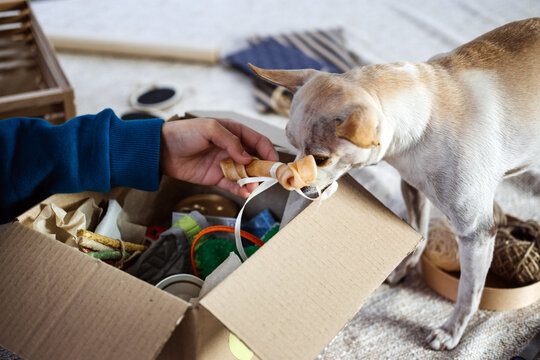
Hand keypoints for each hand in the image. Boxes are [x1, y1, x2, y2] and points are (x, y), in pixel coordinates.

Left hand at [160, 118, 278, 196]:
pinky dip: (241, 190)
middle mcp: (232, 148)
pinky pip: (233, 185)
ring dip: (253, 181)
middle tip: (269, 178)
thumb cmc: (185, 133)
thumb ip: (231, 141)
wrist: (162, 149)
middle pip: (255, 159)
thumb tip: (248, 157)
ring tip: (254, 187)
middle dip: (263, 169)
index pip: (258, 141)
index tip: (274, 162)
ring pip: (246, 174)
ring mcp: (225, 164)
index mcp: (234, 132)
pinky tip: (246, 193)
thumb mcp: (210, 129)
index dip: (268, 151)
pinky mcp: (216, 177)